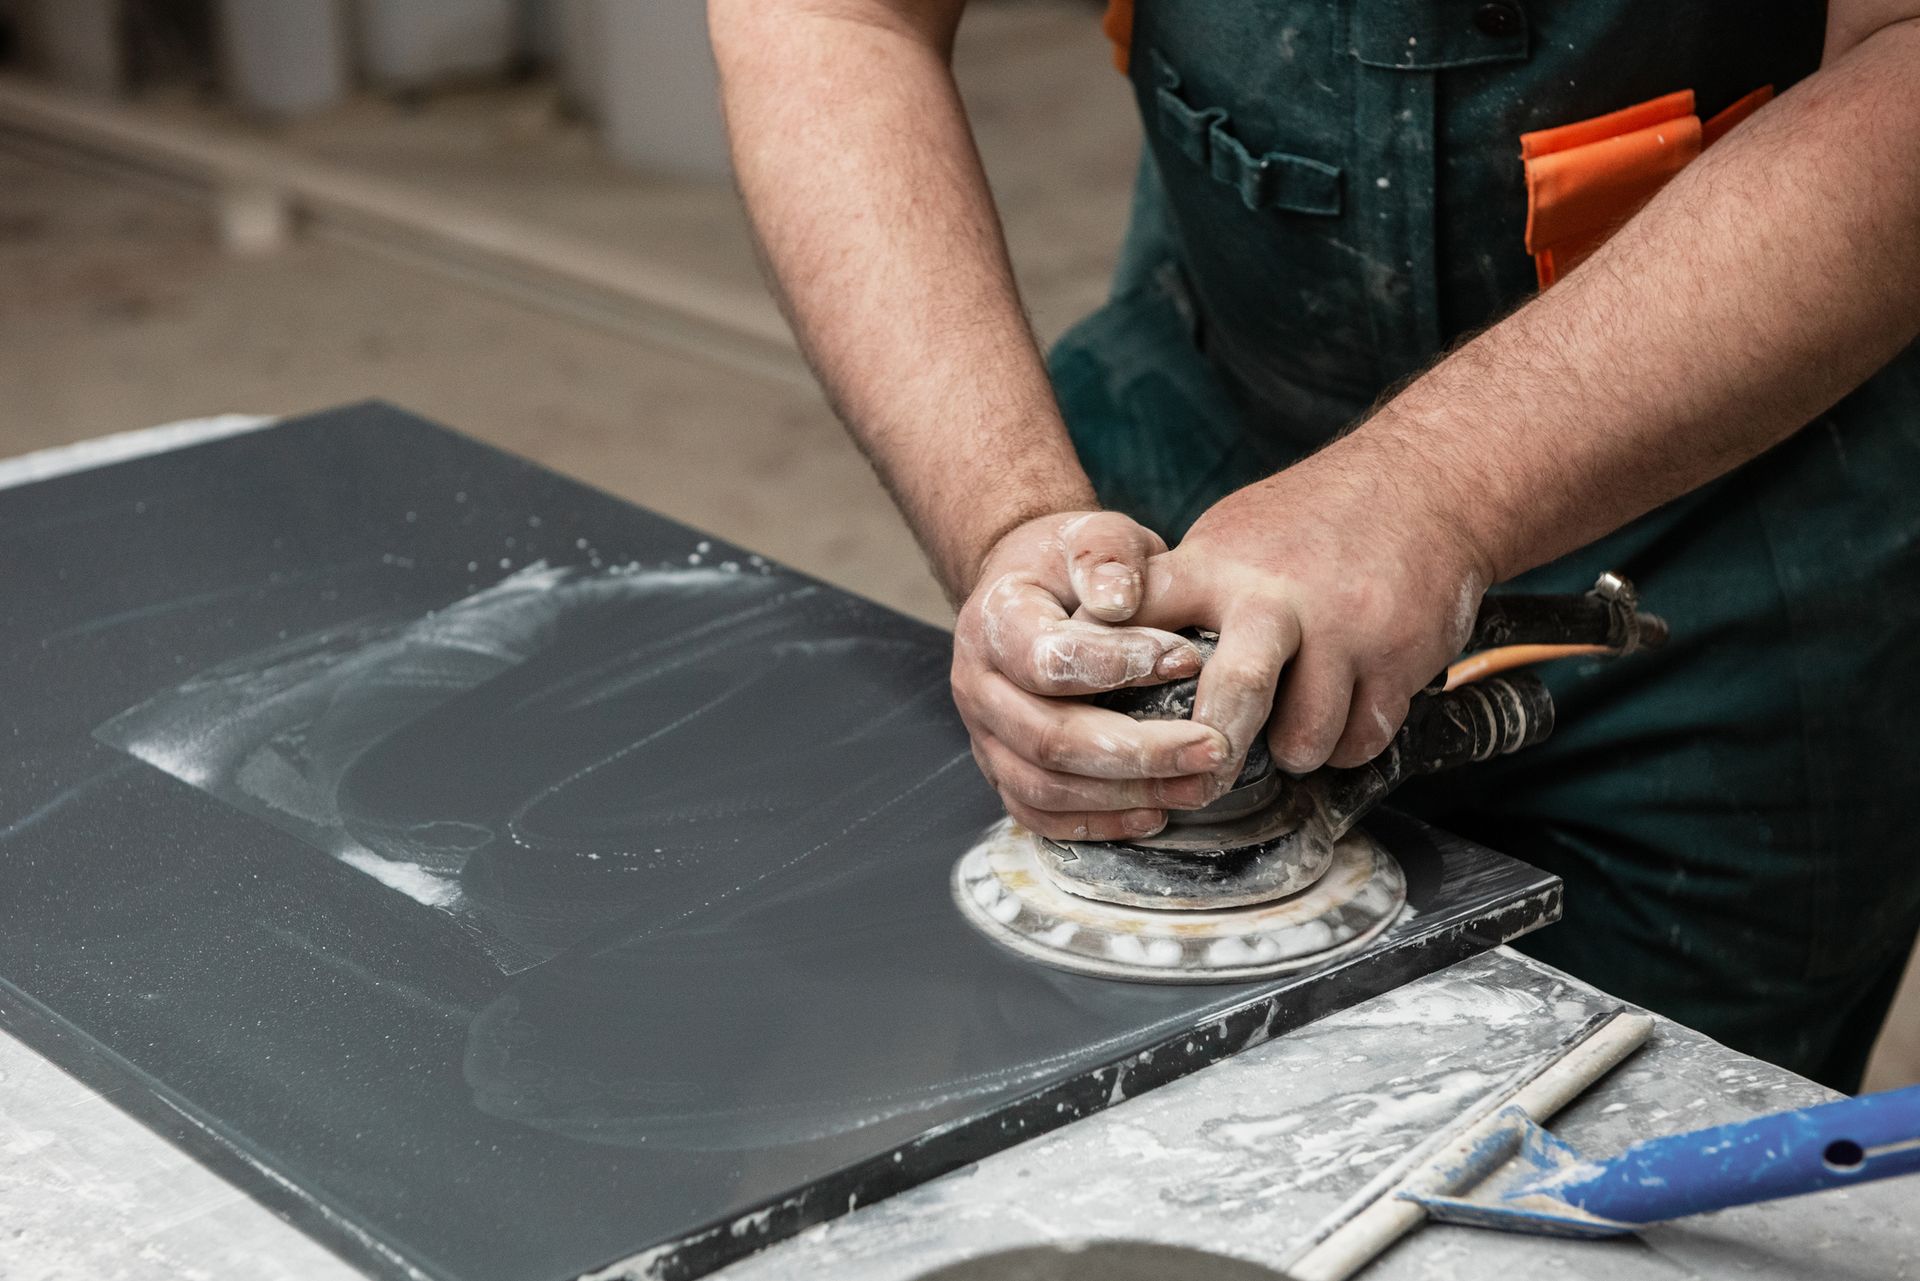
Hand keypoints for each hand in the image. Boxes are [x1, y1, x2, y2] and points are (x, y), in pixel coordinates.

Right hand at [951, 512, 1231, 841]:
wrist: (1033, 589)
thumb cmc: (1071, 563)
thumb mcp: (1095, 534)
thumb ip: (1108, 555)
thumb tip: (1117, 602)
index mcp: (994, 622)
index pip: (1048, 660)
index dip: (1120, 667)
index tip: (1190, 661)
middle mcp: (977, 686)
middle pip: (1049, 740)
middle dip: (1138, 751)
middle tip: (1212, 748)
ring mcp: (985, 736)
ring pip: (1044, 788)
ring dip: (1126, 795)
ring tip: (1197, 785)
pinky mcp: (1003, 770)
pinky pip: (1040, 816)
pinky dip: (1098, 823)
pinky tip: (1155, 813)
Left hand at [1132, 443, 1492, 777]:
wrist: (1427, 483)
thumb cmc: (1312, 520)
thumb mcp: (1232, 536)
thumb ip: (1185, 596)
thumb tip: (1117, 658)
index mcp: (1216, 565)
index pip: (1139, 612)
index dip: (1105, 659)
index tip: (1089, 701)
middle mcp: (1276, 596)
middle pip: (1235, 691)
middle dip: (1212, 750)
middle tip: (1200, 780)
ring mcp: (1344, 628)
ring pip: (1303, 739)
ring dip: (1293, 752)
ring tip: (1292, 728)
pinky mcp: (1398, 658)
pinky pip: (1358, 740)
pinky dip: (1345, 743)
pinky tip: (1343, 710)